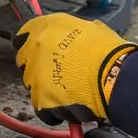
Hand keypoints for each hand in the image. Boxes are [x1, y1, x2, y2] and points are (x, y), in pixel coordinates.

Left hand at [11, 13, 137, 124]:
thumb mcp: (89, 27)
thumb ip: (70, 31)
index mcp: (46, 28)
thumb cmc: (108, 51)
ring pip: (33, 85)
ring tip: (67, 91)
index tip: (38, 50)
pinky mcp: (41, 100)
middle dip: (37, 67)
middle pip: (25, 62)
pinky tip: (67, 106)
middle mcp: (35, 50)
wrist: (114, 75)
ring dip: (45, 89)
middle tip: (56, 72)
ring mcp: (36, 77)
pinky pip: (42, 108)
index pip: (23, 35)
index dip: (31, 44)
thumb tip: (71, 36)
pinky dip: (53, 109)